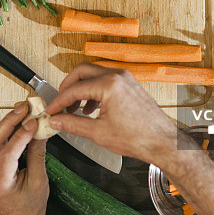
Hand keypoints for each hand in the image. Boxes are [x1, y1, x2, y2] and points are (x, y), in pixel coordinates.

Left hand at [0, 103, 47, 214]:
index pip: (8, 152)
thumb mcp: (39, 182)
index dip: (21, 134)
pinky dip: (8, 132)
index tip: (33, 122)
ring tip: (23, 112)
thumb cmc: (29, 210)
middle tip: (25, 108)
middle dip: (10, 120)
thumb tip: (39, 132)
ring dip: (8, 124)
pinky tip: (19, 124)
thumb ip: (37, 155)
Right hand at [45, 64, 178, 166]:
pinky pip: (105, 80)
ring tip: (74, 110)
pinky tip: (90, 109)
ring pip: (93, 75)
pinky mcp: (129, 84)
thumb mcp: (98, 133)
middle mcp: (117, 76)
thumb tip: (56, 120)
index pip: (74, 89)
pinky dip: (93, 91)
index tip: (51, 110)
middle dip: (67, 87)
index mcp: (109, 85)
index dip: (59, 101)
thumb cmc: (138, 138)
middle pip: (81, 72)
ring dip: (80, 89)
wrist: (163, 142)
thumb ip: (73, 124)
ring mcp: (124, 78)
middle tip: (59, 103)